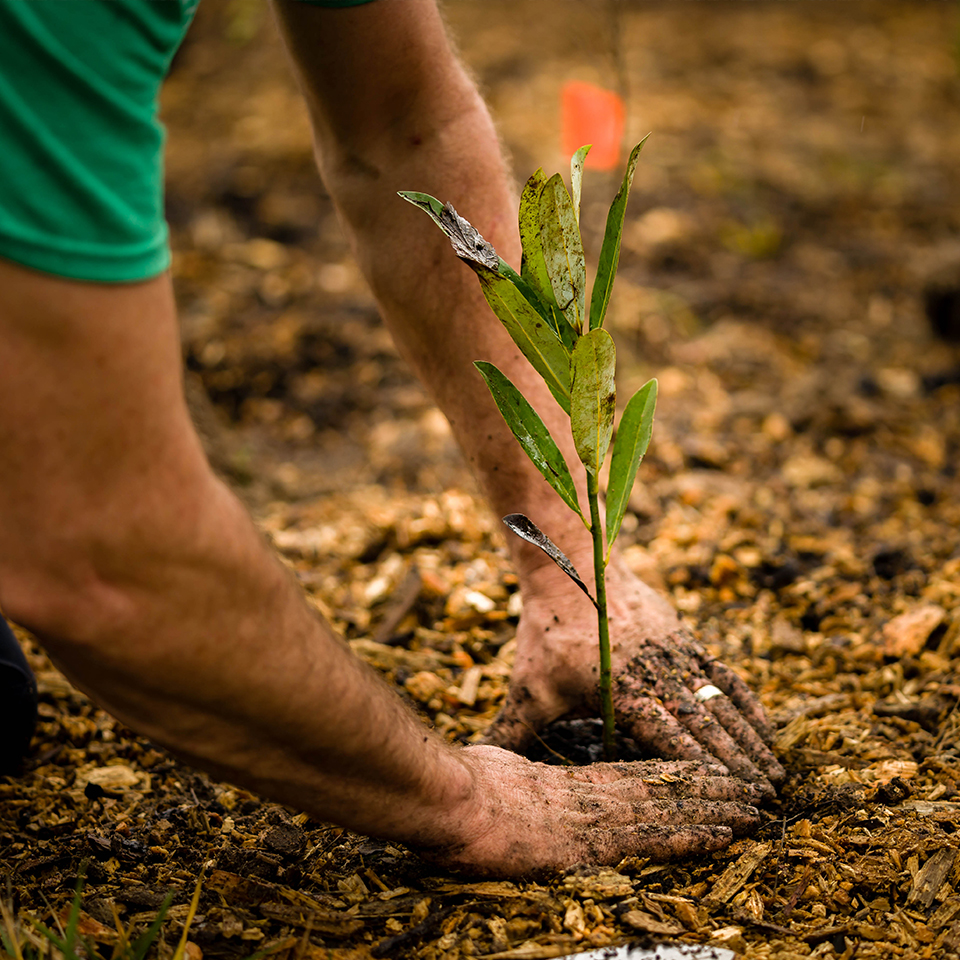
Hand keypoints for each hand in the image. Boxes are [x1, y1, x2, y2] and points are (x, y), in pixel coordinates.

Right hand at [417, 745, 761, 876]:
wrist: (453, 804)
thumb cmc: (459, 794)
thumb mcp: (484, 779)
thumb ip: (503, 781)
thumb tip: (496, 780)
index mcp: (566, 786)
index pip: (631, 777)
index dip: (672, 775)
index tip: (704, 770)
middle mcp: (591, 798)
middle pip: (661, 789)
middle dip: (708, 789)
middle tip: (750, 788)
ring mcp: (596, 818)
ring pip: (670, 809)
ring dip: (714, 809)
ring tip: (752, 808)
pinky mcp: (597, 842)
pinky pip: (656, 838)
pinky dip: (693, 835)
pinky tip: (723, 835)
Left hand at [482, 562, 783, 793]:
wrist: (572, 567)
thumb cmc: (548, 631)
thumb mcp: (529, 685)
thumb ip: (514, 730)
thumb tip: (484, 763)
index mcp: (622, 692)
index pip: (670, 740)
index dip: (703, 771)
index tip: (728, 799)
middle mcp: (656, 674)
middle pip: (705, 726)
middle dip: (737, 764)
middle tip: (766, 800)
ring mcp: (675, 655)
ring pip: (720, 702)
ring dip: (749, 738)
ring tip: (774, 772)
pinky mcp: (683, 639)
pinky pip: (722, 675)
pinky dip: (746, 702)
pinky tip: (765, 725)